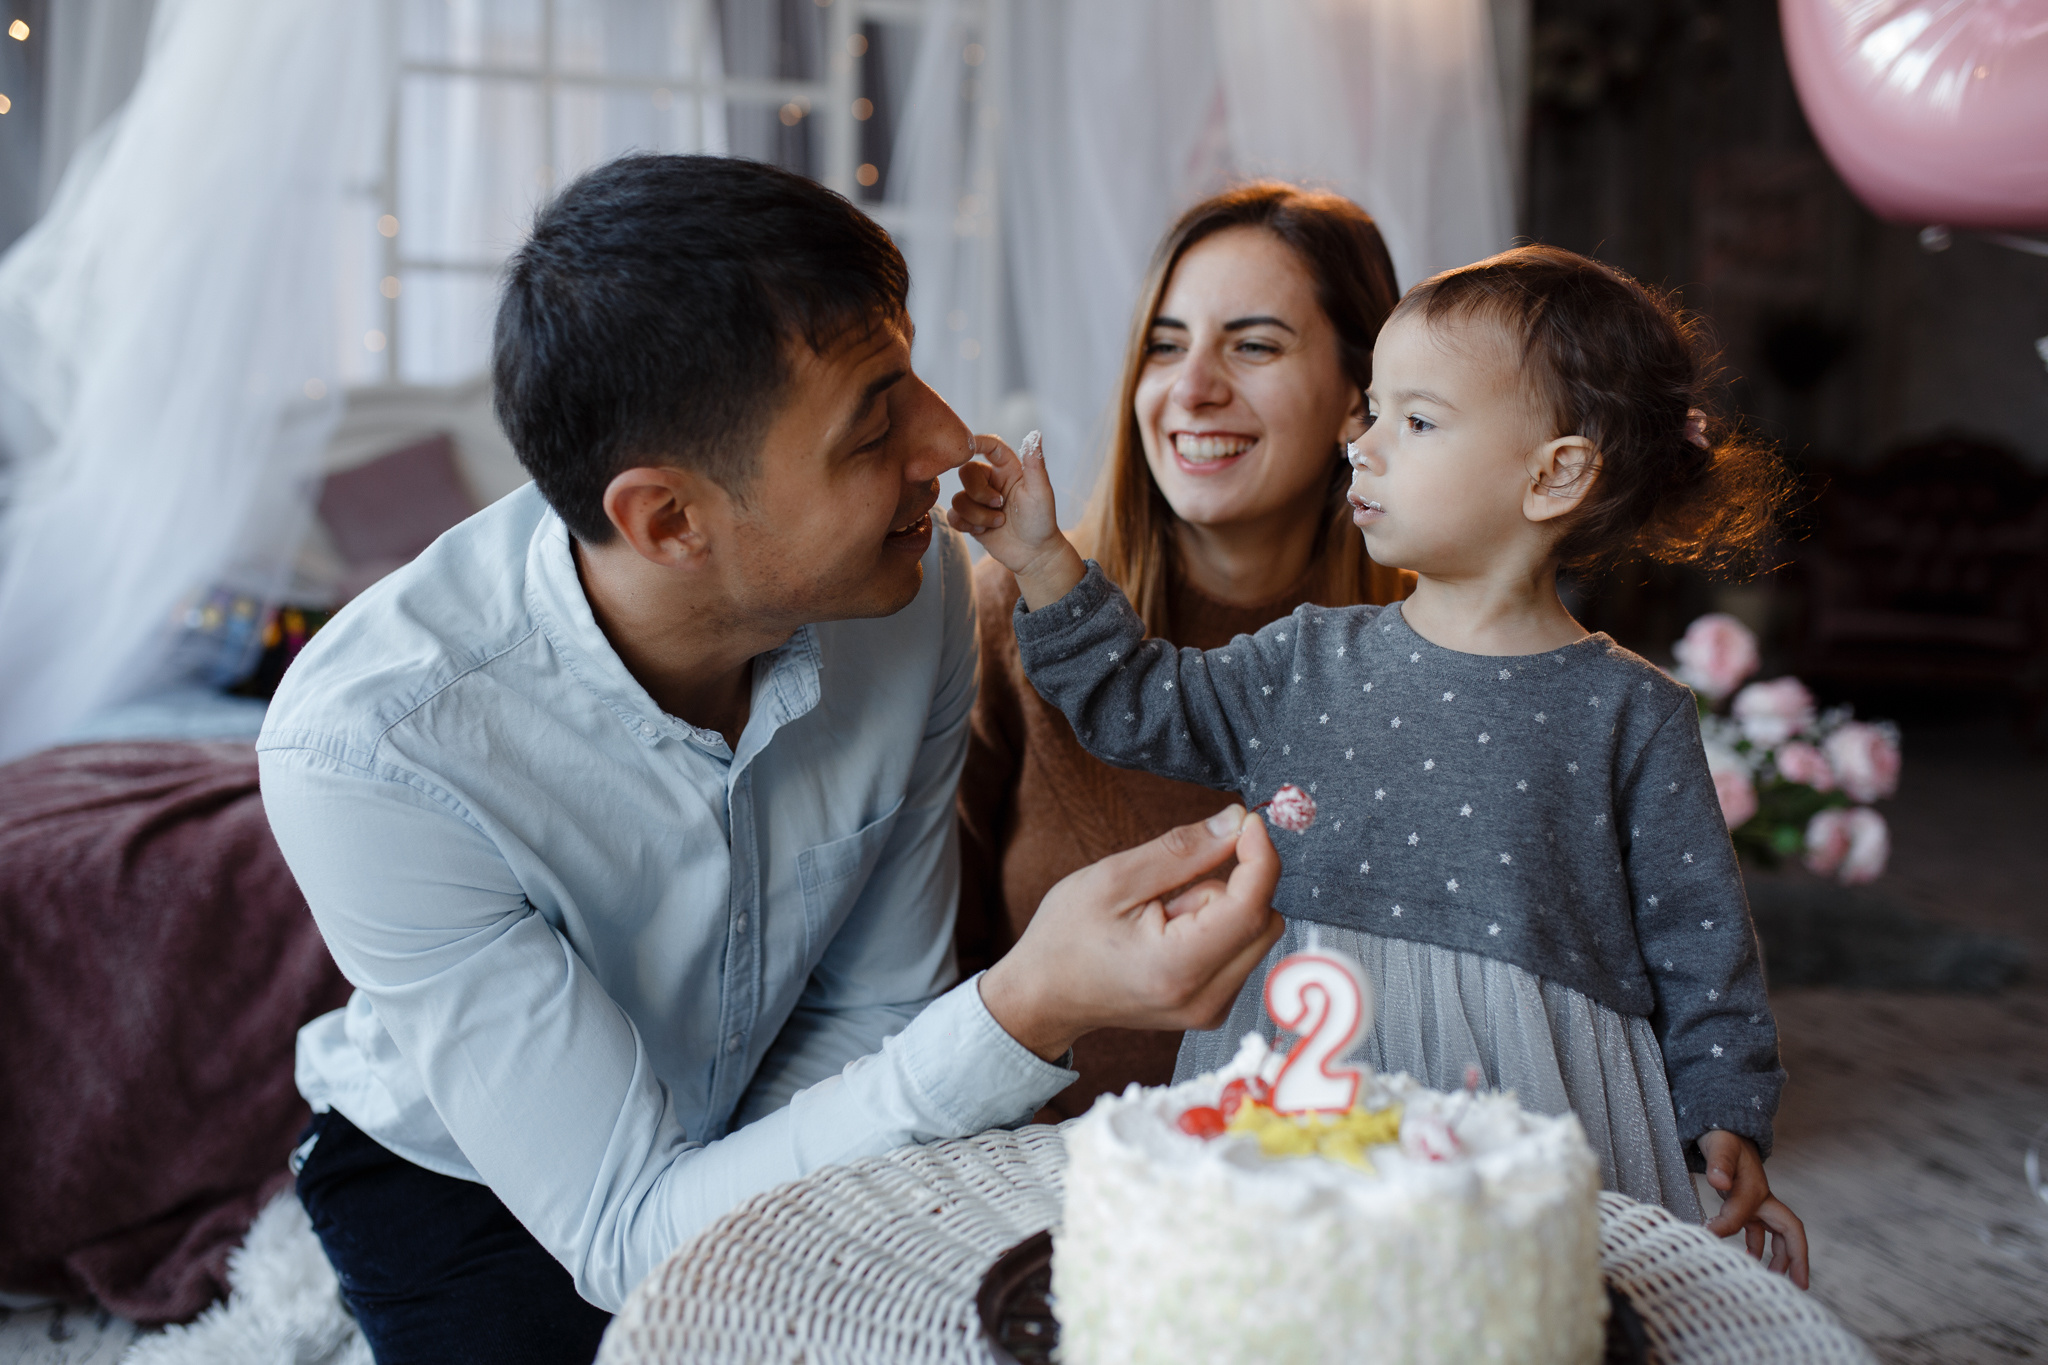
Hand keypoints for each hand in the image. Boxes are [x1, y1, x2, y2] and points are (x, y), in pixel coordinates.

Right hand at [946, 431, 1085, 609]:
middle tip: (999, 505)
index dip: (977, 442)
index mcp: (1008, 469)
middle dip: (979, 492)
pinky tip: (984, 532)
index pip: (990, 446)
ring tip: (999, 523)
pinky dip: (967, 525)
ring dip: (978, 515)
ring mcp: (978, 501)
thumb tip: (1035, 433)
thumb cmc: (1041, 522)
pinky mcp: (970, 520)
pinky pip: (953, 515)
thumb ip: (1035, 464)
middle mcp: (991, 482)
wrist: (1034, 555)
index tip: (969, 447)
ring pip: (959, 498)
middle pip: (966, 472)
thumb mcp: (1041, 492)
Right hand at [979, 804, 1284, 1060]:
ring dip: (1219, 911)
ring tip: (1160, 918)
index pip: (1251, 907)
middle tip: (1172, 888)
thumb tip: (1236, 822)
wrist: (1044, 996)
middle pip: (1263, 920)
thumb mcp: (1114, 879)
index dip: (1259, 856)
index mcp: (1177, 967)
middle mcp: (1204, 999)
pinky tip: (1170, 937)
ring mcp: (1210, 1010)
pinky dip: (1216, 931)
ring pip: (1254, 934)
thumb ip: (1183, 850)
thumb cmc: (1066, 937)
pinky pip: (1240, 950)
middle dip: (1232, 887)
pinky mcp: (1211, 1008)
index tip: (1247, 821)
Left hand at [1698, 1129, 1809, 1288]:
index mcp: (1757, 1189)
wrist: (1724, 1128)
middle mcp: (1762, 1199)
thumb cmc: (1722, 1137)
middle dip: (1796, 1258)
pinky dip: (1756, 1247)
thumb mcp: (1719, 1145)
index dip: (1729, 1227)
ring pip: (1776, 1236)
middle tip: (1800, 1285)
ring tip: (1771, 1281)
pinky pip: (1758, 1232)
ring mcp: (1757, 1204)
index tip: (1708, 1233)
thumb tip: (1719, 1182)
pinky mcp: (1746, 1206)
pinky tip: (1747, 1260)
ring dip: (1777, 1258)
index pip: (1748, 1216)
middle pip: (1790, 1232)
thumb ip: (1718, 1162)